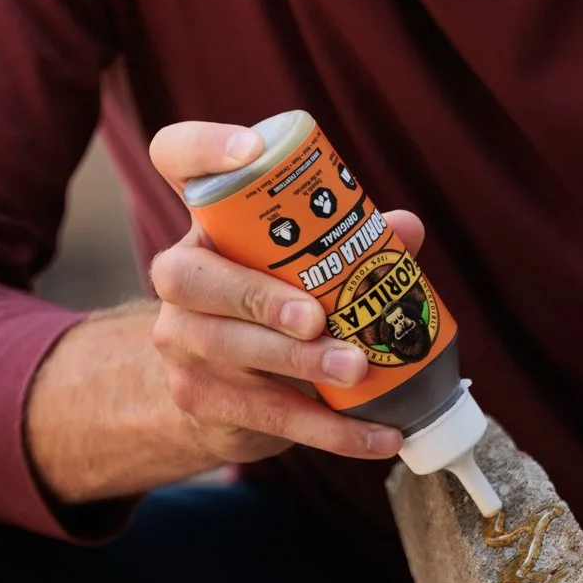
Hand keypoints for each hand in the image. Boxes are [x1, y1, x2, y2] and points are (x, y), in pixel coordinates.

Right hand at [145, 121, 422, 466]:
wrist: (221, 389)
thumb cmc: (274, 304)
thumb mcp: (308, 267)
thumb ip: (353, 243)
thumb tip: (406, 230)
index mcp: (208, 222)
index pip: (177, 159)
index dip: (205, 147)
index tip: (250, 151)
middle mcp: (178, 276)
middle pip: (195, 278)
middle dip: (258, 298)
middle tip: (317, 317)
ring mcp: (180, 340)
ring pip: (229, 349)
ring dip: (297, 364)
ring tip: (356, 370)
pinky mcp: (199, 398)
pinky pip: (265, 414)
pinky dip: (328, 429)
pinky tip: (376, 435)